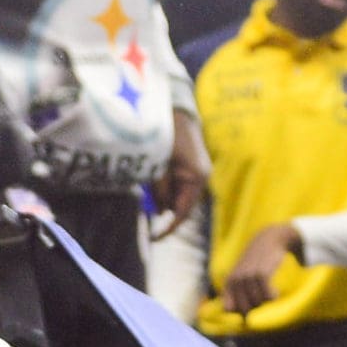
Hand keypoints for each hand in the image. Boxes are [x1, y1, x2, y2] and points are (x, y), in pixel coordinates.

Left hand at [150, 109, 209, 240]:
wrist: (178, 109)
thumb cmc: (168, 134)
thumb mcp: (160, 164)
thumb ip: (160, 189)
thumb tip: (159, 212)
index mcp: (196, 178)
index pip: (183, 211)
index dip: (169, 227)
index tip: (155, 238)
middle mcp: (202, 177)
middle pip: (182, 205)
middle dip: (164, 207)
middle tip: (145, 203)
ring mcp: (199, 172)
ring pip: (180, 195)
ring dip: (164, 196)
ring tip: (150, 183)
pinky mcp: (194, 166)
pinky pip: (181, 185)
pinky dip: (168, 187)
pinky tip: (157, 178)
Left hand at [222, 222, 298, 314]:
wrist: (269, 239)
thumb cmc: (257, 261)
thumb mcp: (242, 274)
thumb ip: (236, 291)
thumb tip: (239, 315)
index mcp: (229, 282)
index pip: (230, 308)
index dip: (240, 314)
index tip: (251, 311)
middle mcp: (236, 279)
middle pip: (244, 308)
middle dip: (255, 310)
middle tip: (265, 304)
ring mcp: (248, 276)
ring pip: (256, 302)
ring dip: (266, 303)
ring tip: (271, 296)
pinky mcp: (261, 273)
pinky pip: (266, 295)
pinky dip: (272, 297)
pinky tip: (277, 293)